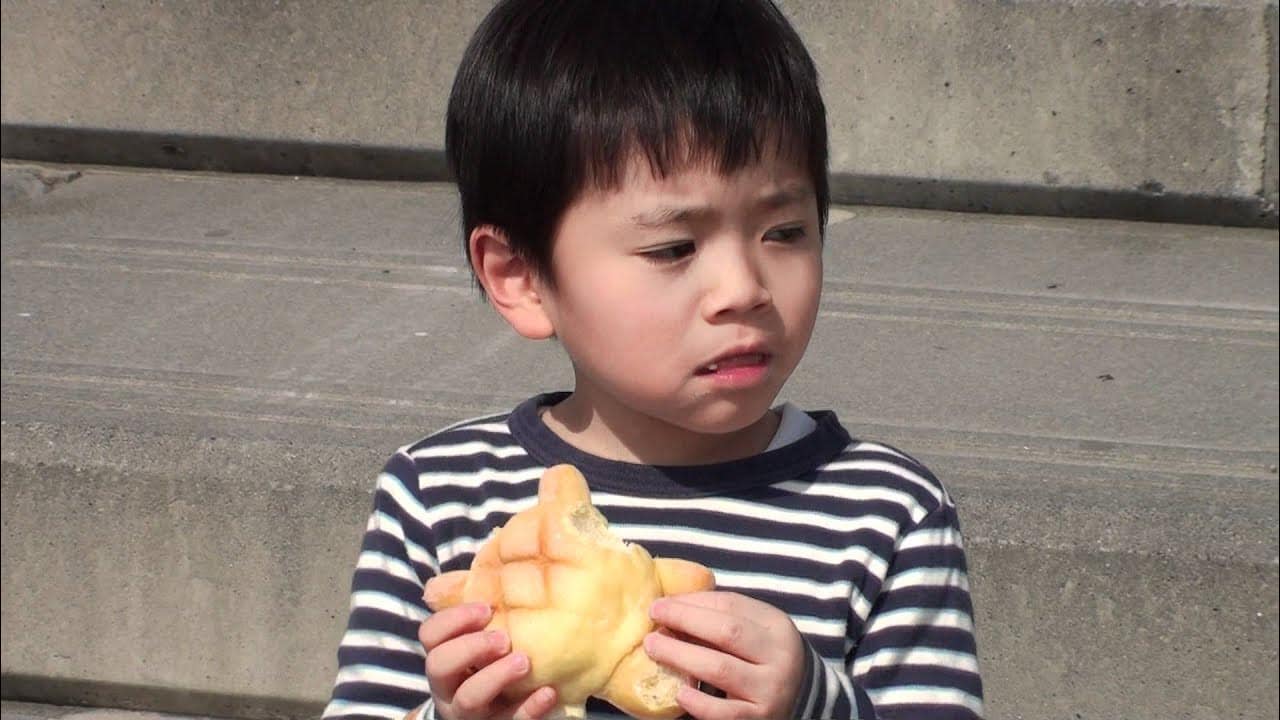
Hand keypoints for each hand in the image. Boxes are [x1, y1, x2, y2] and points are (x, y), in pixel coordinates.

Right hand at [418, 602, 559, 719]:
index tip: (486, 609)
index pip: (429, 635)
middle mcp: (447, 686)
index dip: (452, 620)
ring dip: (496, 677)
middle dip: (470, 647)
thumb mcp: (479, 639)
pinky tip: (548, 692)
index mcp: (443, 657)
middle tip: (503, 638)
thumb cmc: (489, 666)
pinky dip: (528, 708)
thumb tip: (483, 568)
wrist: (491, 716)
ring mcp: (467, 713)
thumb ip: (478, 612)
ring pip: (468, 699)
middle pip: (439, 666)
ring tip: (525, 661)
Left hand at [644, 592, 805, 719]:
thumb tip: (670, 605)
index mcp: (776, 625)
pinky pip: (725, 712)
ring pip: (721, 669)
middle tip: (652, 622)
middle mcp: (779, 656)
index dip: (691, 603)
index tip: (659, 604)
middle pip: (727, 633)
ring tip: (654, 649)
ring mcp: (771, 689)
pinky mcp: (760, 718)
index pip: (731, 606)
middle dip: (685, 622)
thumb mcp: (753, 629)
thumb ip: (720, 616)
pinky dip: (699, 703)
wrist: (798, 696)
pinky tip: (679, 693)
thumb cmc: (762, 656)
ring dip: (681, 656)